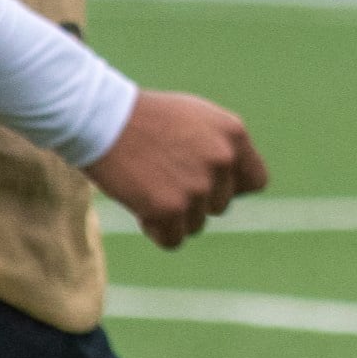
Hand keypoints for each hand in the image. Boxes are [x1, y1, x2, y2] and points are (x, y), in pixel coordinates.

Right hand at [88, 90, 267, 247]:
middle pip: (220, 206)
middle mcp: (222, 159)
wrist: (101, 119)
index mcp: (233, 134)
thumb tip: (241, 186)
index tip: (209, 185)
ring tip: (148, 186)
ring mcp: (197, 186)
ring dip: (173, 216)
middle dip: (195, 201)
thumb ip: (222, 147)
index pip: (255, 182)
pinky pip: (173, 240)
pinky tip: (140, 207)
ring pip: (196, 224)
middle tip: (163, 179)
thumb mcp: (196, 118)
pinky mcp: (169, 208)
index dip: (231, 187)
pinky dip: (157, 231)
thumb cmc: (145, 118)